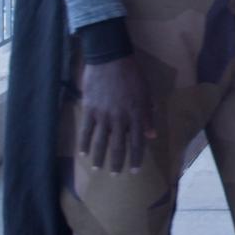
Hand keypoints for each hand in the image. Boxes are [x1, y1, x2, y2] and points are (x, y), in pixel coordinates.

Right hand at [78, 57, 156, 173]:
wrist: (110, 59)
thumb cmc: (132, 74)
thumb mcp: (146, 93)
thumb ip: (148, 115)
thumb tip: (152, 135)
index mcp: (136, 115)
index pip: (137, 142)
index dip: (135, 158)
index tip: (134, 171)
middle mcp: (120, 119)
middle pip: (117, 146)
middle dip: (117, 163)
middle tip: (115, 175)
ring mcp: (103, 115)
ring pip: (101, 142)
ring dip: (99, 157)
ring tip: (97, 168)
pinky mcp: (89, 109)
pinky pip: (86, 130)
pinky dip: (84, 143)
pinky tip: (83, 153)